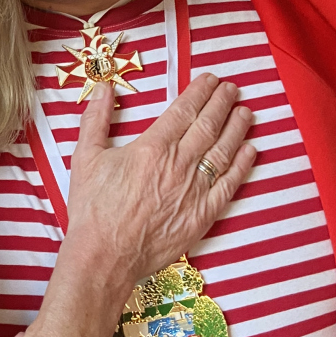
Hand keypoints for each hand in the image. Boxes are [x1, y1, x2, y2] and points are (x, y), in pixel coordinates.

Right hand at [64, 75, 256, 290]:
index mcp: (152, 148)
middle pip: (208, 125)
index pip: (184, 110)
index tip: (211, 80)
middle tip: (233, 89)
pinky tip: (250, 151)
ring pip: (223, 151)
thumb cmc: (92, 209)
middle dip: (223, 103)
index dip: (200, 92)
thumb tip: (104, 89)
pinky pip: (228, 185)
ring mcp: (194, 191)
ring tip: (246, 112)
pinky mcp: (202, 215)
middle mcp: (178, 165)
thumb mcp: (85, 157)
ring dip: (237, 128)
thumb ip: (96, 119)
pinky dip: (241, 165)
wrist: (104, 256)